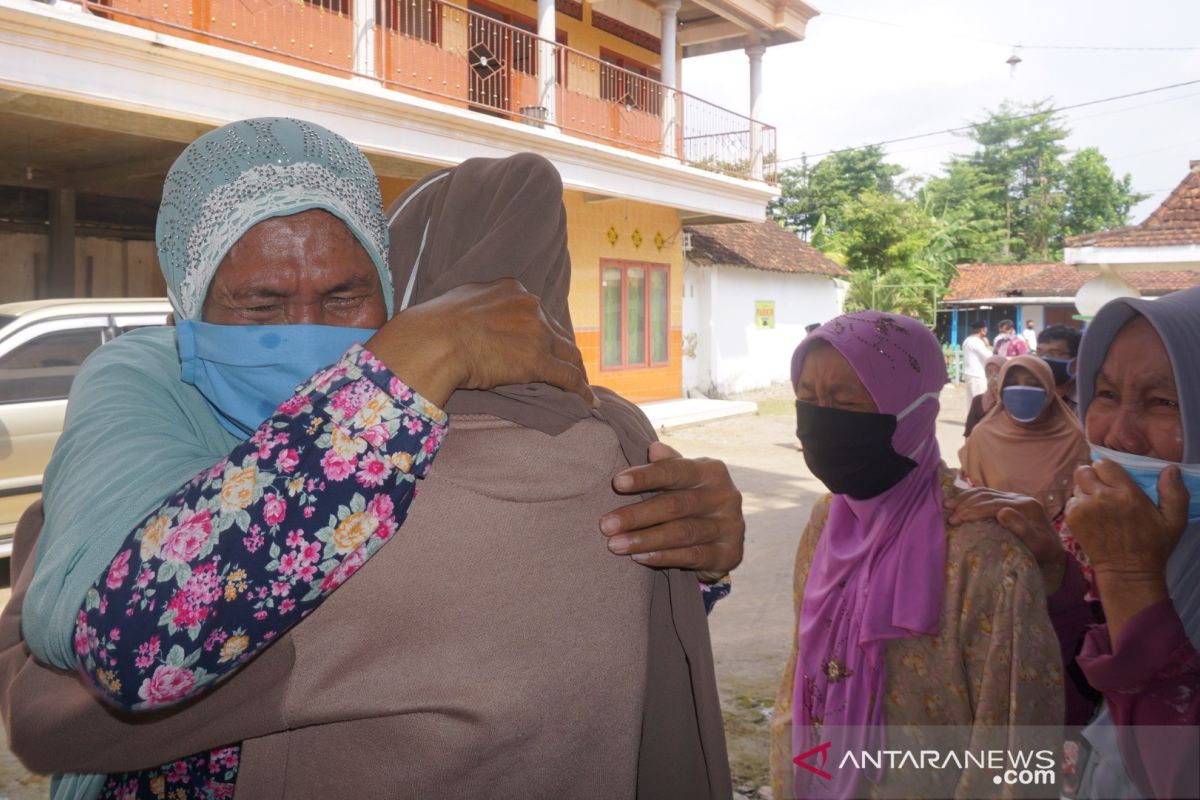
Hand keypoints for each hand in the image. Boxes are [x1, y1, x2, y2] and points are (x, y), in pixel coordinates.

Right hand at [367, 280, 594, 408]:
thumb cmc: (433, 327)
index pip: (537, 313)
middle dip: (561, 351)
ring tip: (581, 387)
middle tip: (564, 368)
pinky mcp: (538, 360)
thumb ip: (477, 307)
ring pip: (568, 353)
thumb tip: (473, 319)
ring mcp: (536, 332)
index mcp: (512, 290)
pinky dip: (581, 391)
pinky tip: (588, 403)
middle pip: (556, 332)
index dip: (542, 331)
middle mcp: (530, 306)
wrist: (432, 342)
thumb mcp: (459, 302)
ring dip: (576, 371)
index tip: (542, 344)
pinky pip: (569, 377)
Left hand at [599, 443, 743, 581]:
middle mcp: (726, 496)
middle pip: (675, 505)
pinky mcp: (730, 554)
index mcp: (712, 471)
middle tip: (606, 526)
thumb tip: (654, 449)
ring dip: (644, 540)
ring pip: (681, 533)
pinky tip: (639, 557)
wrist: (723, 538)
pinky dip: (663, 557)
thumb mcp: (682, 479)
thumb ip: (668, 465)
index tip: (617, 482)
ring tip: (615, 544)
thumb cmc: (692, 500)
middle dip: (636, 516)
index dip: (645, 476)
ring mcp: (730, 526)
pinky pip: (692, 556)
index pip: (675, 471)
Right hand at [944, 488, 1066, 594]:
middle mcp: (1021, 498)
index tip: (956, 520)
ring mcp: (1014, 498)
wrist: (1053, 554)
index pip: (994, 504)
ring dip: (964, 497)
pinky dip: (970, 496)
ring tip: (947, 505)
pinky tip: (958, 500)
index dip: (973, 510)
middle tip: (948, 516)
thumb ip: (1023, 529)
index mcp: (1027, 506)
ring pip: (985, 492)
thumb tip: (1002, 511)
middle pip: (987, 496)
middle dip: (965, 504)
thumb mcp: (1038, 545)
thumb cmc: (1044, 554)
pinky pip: (986, 494)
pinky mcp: (1009, 501)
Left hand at [1064, 459, 1188, 647]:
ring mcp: (1083, 507)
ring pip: (1076, 485)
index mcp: (1125, 493)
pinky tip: (1092, 515)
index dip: (1108, 469)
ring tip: (1099, 504)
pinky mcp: (1072, 518)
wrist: (1127, 571)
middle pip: (1084, 470)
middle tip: (1103, 488)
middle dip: (1093, 476)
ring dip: (1085, 490)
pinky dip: (1079, 504)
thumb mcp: (1174, 520)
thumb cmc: (1153, 546)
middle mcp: (1101, 497)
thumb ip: (1174, 492)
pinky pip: (1071, 500)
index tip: (1114, 479)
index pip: (1104, 464)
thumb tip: (1170, 468)